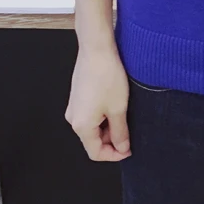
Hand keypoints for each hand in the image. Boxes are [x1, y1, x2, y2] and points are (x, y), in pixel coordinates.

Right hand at [66, 46, 130, 161]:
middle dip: (112, 139)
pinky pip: (90, 113)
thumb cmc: (106, 75)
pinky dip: (103, 113)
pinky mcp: (78, 95)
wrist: (97, 49)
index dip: (114, 155)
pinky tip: (115, 101)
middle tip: (129, 129)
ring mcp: (74, 105)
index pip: (96, 153)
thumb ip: (120, 133)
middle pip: (93, 140)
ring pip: (93, 126)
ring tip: (123, 111)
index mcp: (81, 126)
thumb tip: (121, 147)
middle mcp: (73, 118)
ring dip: (109, 125)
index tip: (128, 149)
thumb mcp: (119, 108)